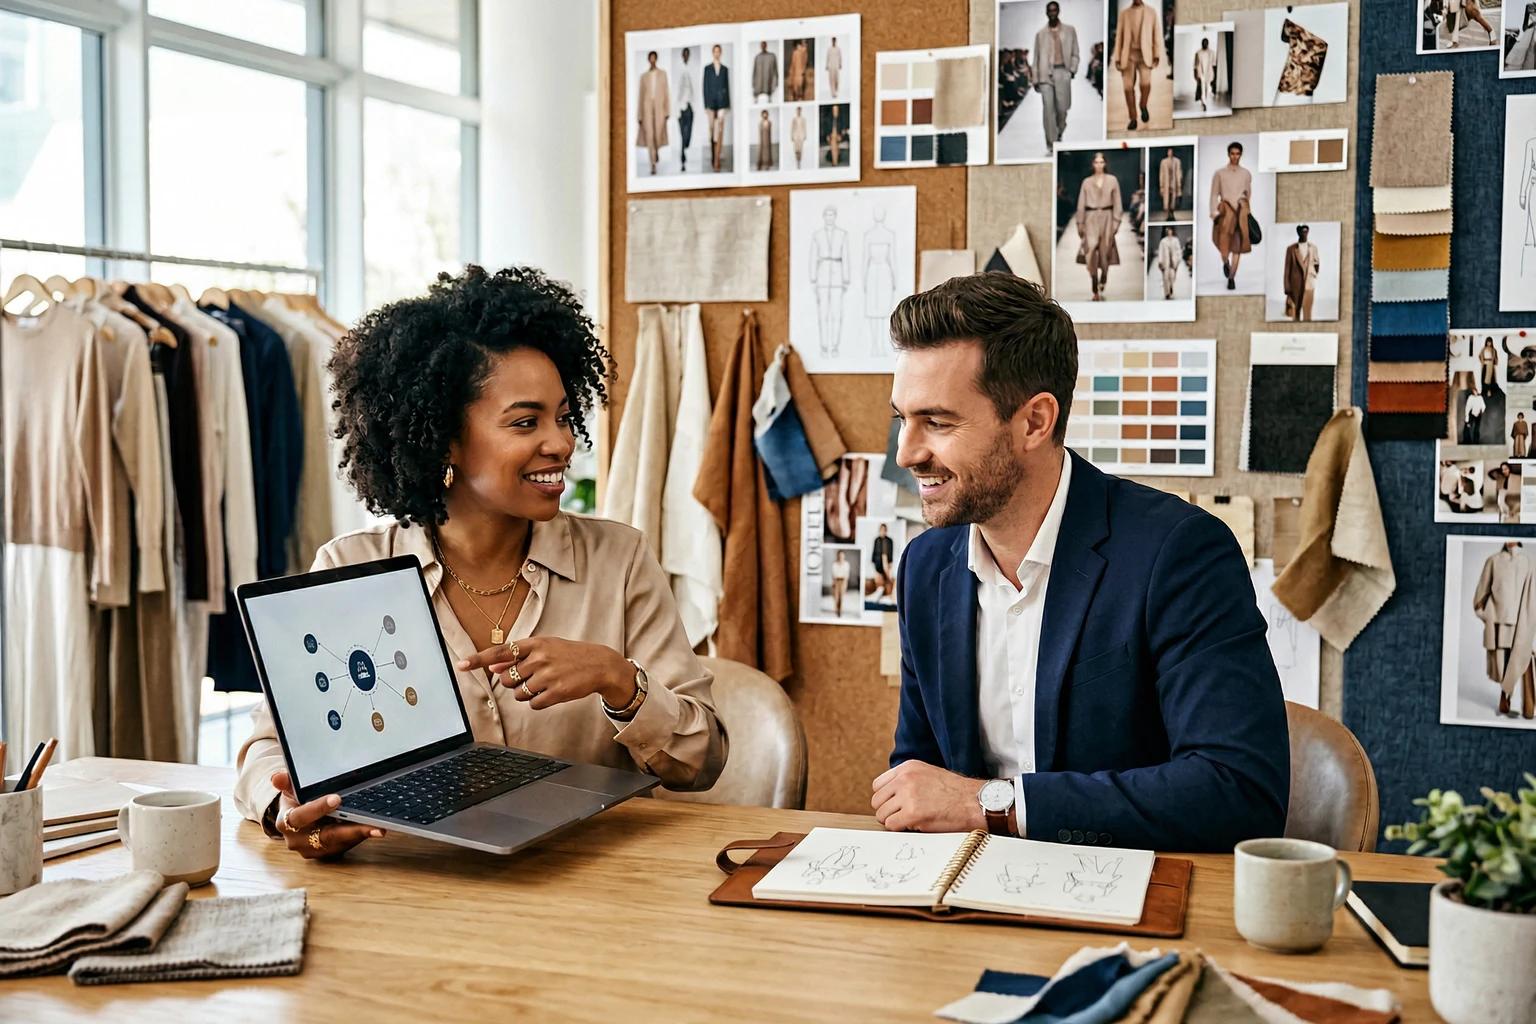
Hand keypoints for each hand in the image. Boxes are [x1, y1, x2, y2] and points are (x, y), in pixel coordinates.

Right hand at [271, 770, 381, 859]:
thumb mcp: (290, 789)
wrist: (295, 821)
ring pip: (338, 843)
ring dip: (359, 836)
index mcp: (286, 823)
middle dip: (348, 830)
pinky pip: (345, 846)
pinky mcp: (327, 854)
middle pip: (325, 836)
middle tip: (369, 824)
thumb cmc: (296, 801)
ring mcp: (313, 850)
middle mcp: (298, 840)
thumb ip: (286, 782)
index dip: (318, 808)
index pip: (300, 817)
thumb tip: (276, 777)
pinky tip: (375, 830)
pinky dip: (360, 838)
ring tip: (379, 828)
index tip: (336, 799)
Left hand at [457, 637, 635, 710]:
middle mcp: (539, 658)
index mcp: (534, 644)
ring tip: (544, 683)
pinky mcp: (556, 692)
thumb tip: (493, 668)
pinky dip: (539, 702)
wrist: (599, 664)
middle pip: (508, 679)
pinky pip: (534, 704)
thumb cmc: (568, 655)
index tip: (461, 665)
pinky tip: (552, 692)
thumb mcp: (544, 648)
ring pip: (519, 694)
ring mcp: (548, 676)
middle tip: (532, 676)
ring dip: (527, 693)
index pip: (500, 652)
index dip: (478, 659)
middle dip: (515, 682)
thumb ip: (518, 657)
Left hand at [870, 760, 985, 832]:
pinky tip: (915, 826)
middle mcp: (905, 778)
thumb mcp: (929, 774)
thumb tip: (890, 797)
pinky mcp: (913, 813)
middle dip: (887, 811)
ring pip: (881, 814)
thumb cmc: (956, 792)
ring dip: (893, 821)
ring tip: (911, 821)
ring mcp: (908, 795)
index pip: (878, 785)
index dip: (886, 799)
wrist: (975, 802)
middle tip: (902, 816)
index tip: (896, 805)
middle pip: (877, 800)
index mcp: (908, 767)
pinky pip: (891, 825)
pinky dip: (900, 829)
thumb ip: (908, 781)